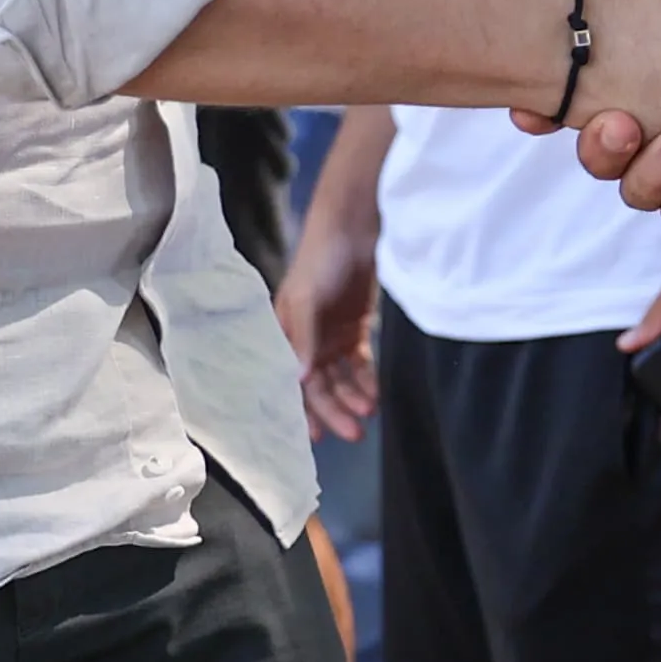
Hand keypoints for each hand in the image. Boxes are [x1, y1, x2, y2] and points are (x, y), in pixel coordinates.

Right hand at [275, 204, 381, 441]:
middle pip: (320, 385)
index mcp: (285, 333)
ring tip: (370, 411)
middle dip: (335, 410)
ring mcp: (331, 333)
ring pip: (341, 378)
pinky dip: (366, 380)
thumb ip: (302, 337)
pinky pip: (359, 363)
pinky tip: (375, 394)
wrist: (356, 225)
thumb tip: (298, 379)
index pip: (293, 381)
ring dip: (353, 397)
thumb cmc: (321, 257)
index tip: (316, 436)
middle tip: (354, 432)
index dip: (304, 408)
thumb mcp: (306, 297)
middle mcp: (306, 338)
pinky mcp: (355, 326)